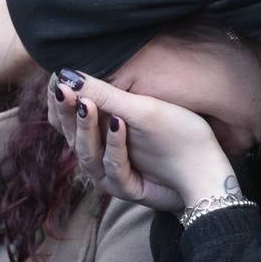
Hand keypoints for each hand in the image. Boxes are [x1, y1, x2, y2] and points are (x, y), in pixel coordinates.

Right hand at [48, 70, 237, 213]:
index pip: (65, 119)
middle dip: (68, 112)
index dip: (58, 101)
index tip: (56, 80)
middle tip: (64, 90)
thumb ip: (104, 94)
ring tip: (87, 105)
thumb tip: (66, 73)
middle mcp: (99, 155)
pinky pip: (115, 167)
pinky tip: (119, 123)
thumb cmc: (176, 132)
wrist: (204, 167)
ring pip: (88, 153)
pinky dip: (115, 146)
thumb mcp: (140, 107)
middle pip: (71, 136)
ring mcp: (111, 174)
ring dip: (87, 128)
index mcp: (98, 133)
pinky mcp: (127, 188)